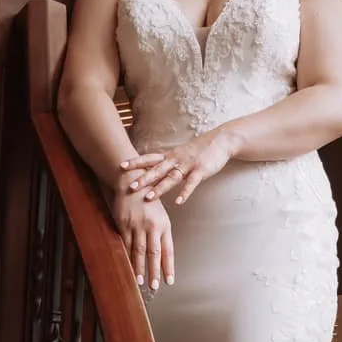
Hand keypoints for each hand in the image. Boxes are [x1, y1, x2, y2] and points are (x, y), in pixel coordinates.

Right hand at [112, 188, 174, 290]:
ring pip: (139, 251)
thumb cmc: (148, 202)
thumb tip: (161, 258)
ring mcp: (137, 225)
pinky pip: (125, 244)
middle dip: (154, 272)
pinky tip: (127, 266)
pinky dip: (127, 257)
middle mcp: (152, 226)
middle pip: (154, 253)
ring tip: (139, 282)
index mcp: (164, 225)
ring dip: (139, 268)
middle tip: (154, 287)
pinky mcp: (124, 224)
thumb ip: (160, 235)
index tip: (169, 281)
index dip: (168, 267)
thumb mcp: (160, 217)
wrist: (132, 184)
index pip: (168, 250)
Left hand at [120, 128, 234, 205]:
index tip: (121, 166)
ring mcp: (188, 165)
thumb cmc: (198, 150)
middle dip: (143, 179)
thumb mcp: (179, 155)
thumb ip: (166, 164)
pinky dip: (185, 192)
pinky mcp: (201, 171)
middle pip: (157, 170)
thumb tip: (150, 173)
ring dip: (159, 188)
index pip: (149, 159)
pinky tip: (178, 201)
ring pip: (171, 177)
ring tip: (148, 198)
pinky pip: (192, 183)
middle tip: (130, 187)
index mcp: (170, 156)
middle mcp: (176, 160)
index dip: (135, 162)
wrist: (220, 141)